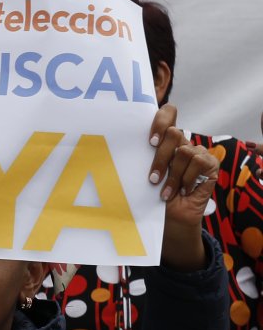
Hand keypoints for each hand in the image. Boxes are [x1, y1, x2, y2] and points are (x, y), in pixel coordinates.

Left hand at [154, 126, 217, 271]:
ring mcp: (197, 152)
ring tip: (166, 191)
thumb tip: (120, 141)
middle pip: (173, 133)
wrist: (170, 217)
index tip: (150, 141)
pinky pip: (200, 162)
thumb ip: (141, 154)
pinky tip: (183, 190)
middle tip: (153, 178)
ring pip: (184, 150)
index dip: (161, 120)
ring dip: (174, 175)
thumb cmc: (152, 193)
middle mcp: (181, 142)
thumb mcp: (143, 171)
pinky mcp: (210, 164)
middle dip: (160, 158)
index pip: (168, 113)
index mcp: (164, 139)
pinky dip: (189, 178)